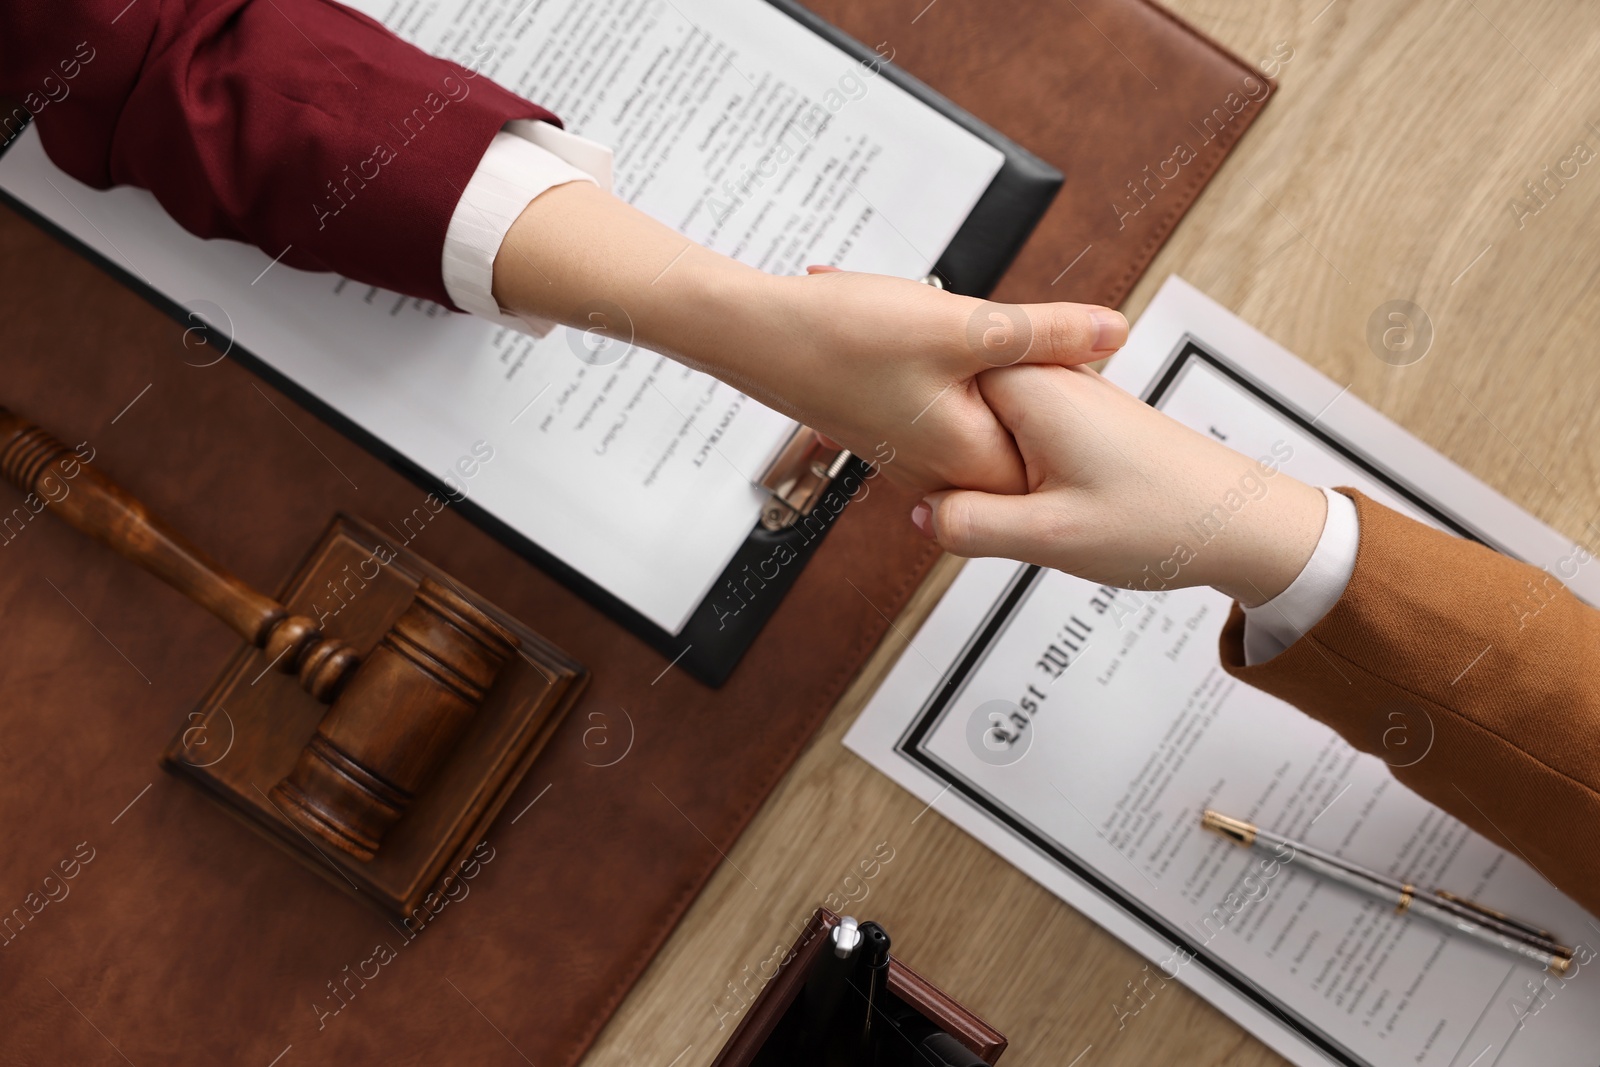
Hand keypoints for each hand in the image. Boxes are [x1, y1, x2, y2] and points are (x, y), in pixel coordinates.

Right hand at [725, 266, 1127, 493]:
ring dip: (991, 381)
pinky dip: (955, 378)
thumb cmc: (840, 335)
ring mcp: (913, 454)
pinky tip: (939, 339)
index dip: (1080, 409)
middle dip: (1036, 389)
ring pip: (983, 422)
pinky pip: (948, 413)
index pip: (1057, 459)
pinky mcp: (893, 430)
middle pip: (1023, 443)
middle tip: (1028, 348)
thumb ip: (1046, 333)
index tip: (1095, 381)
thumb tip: (1114, 331)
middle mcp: (940, 469)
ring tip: (970, 339)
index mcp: (968, 457)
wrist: (753, 336)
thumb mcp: (963, 325)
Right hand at [911, 364, 1328, 605]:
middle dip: (956, 463)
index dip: (922, 438)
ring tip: (1011, 513)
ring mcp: (1068, 397)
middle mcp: (1050, 379)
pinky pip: (1020, 440)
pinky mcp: (1082, 421)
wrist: (1241, 523)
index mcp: (1031, 388)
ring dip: (988, 474)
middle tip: (974, 514)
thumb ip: (972, 525)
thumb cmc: (1164, 519)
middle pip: (960, 408)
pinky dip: (1016, 475)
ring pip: (990, 429)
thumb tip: (922, 515)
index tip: (922, 477)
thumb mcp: (1049, 537)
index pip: (937, 387)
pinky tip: (1035, 509)